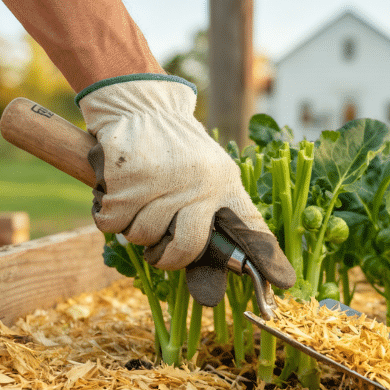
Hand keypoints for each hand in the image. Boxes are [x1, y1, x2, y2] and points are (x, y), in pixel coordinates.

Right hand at [78, 75, 294, 304]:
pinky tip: (117, 193)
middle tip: (158, 250)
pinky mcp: (128, 177)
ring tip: (137, 202)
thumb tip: (212, 280)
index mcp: (226, 185)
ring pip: (141, 236)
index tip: (282, 283)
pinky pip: (112, 222)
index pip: (250, 228)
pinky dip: (107, 215)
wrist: (143, 106)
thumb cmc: (177, 151)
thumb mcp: (209, 173)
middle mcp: (200, 184)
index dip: (264, 259)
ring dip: (132, 228)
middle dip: (166, 258)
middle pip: (186, 248)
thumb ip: (211, 216)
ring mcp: (164, 180)